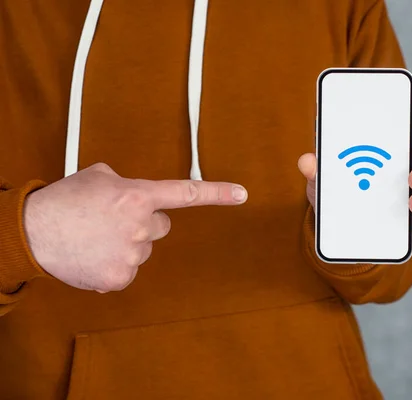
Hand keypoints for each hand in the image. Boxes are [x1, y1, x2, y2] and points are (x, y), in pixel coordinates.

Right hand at [23, 163, 247, 292]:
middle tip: (113, 220)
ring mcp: (132, 255)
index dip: (217, 193)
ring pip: (143, 249)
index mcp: (137, 196)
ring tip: (95, 237)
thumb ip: (126, 183)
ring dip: (127, 244)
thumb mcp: (97, 176)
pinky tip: (93, 256)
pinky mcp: (120, 278)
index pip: (185, 193)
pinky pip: (128, 270)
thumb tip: (136, 196)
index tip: (242, 194)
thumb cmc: (63, 201)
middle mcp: (140, 225)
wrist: (32, 233)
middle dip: (144, 223)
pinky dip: (114, 264)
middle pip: (161, 227)